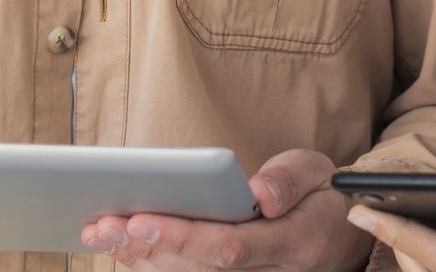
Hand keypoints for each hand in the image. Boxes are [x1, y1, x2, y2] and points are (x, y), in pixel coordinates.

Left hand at [81, 149, 372, 270]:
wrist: (338, 236)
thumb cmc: (320, 196)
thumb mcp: (318, 173)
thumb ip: (289, 180)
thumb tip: (258, 194)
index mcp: (292, 246)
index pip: (228, 248)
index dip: (181, 238)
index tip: (140, 219)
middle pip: (196, 269)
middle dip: (145, 247)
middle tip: (102, 224)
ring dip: (137, 258)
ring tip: (97, 231)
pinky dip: (148, 263)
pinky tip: (117, 244)